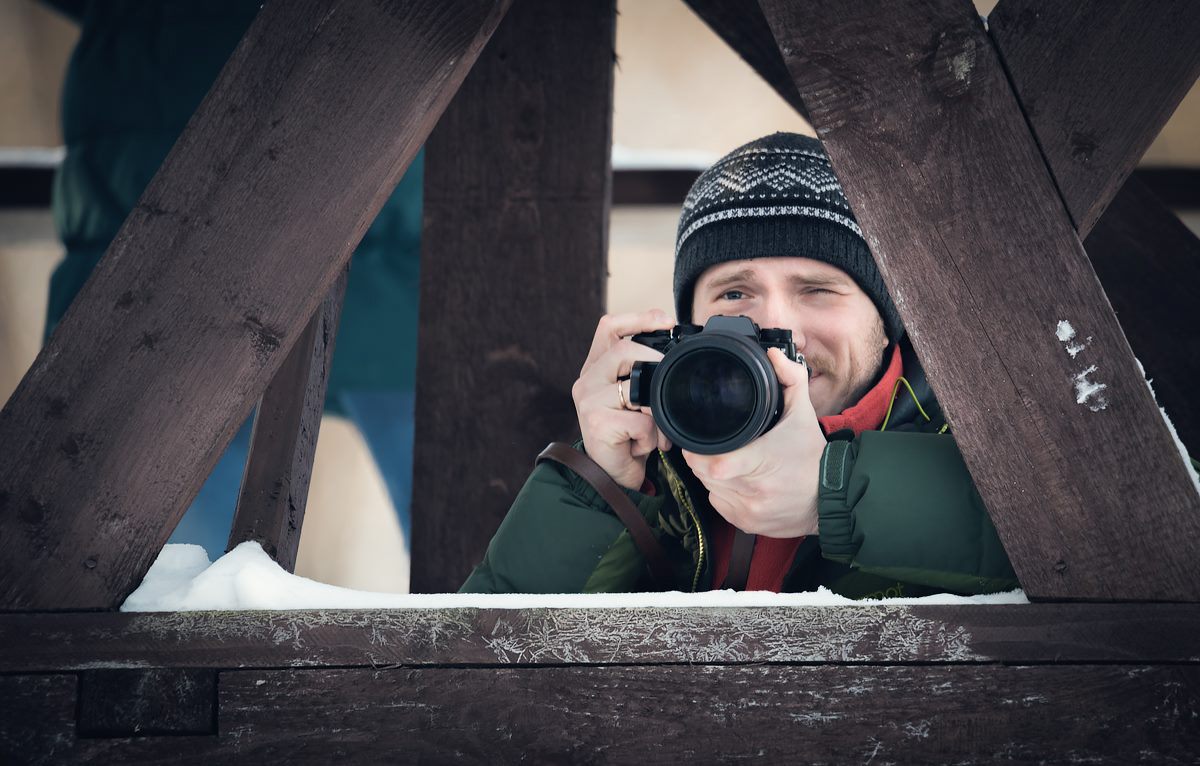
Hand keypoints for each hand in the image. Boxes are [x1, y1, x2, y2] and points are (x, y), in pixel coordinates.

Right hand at [573, 310, 676, 489]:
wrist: (611, 475)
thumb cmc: (627, 435)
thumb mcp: (635, 398)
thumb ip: (643, 373)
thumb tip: (675, 350)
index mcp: (596, 367)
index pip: (609, 327)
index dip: (638, 317)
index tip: (666, 320)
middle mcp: (587, 379)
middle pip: (624, 349)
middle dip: (655, 362)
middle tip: (670, 383)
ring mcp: (588, 400)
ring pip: (635, 385)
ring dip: (656, 409)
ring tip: (656, 429)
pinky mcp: (597, 423)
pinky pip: (640, 421)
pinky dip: (651, 436)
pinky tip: (641, 446)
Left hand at [682, 347, 823, 537]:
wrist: (833, 497)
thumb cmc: (813, 455)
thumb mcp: (803, 412)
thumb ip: (789, 378)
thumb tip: (773, 354)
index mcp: (762, 461)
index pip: (713, 464)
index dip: (698, 452)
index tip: (697, 441)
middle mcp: (754, 491)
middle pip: (705, 474)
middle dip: (703, 458)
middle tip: (713, 446)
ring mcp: (749, 511)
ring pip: (709, 489)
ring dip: (711, 476)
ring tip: (729, 461)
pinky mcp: (747, 524)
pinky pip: (719, 505)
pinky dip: (721, 493)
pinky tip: (737, 481)